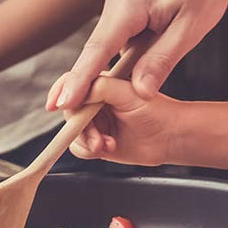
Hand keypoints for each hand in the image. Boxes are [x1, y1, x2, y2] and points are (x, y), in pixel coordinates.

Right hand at [49, 0, 227, 108]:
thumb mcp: (190, 27)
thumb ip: (163, 60)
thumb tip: (139, 94)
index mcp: (128, 6)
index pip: (97, 51)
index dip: (79, 80)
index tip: (61, 105)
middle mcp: (117, 7)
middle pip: (93, 55)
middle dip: (79, 89)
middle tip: (64, 124)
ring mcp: (121, 10)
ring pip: (105, 53)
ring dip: (96, 82)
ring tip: (85, 117)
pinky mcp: (130, 15)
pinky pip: (117, 46)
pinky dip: (112, 69)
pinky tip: (107, 92)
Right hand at [63, 76, 181, 166]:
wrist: (170, 137)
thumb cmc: (159, 109)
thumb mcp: (129, 93)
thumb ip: (102, 88)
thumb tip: (78, 91)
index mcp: (103, 77)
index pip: (75, 78)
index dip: (63, 89)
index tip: (56, 104)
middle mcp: (96, 97)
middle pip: (70, 108)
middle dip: (79, 125)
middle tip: (95, 137)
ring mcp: (95, 118)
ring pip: (72, 129)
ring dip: (86, 140)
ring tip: (107, 144)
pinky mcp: (96, 136)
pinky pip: (78, 146)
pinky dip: (89, 150)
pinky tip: (109, 147)